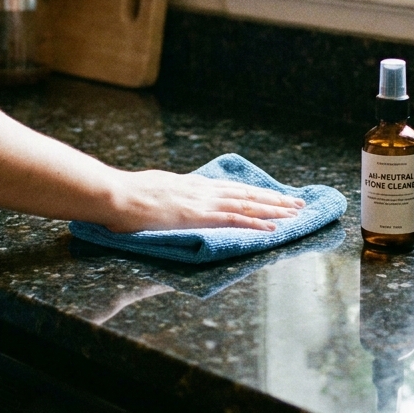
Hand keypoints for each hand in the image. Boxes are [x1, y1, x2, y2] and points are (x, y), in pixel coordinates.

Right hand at [103, 170, 304, 233]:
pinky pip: (233, 218)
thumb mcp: (154, 190)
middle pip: (245, 193)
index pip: (231, 188)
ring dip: (273, 209)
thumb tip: (173, 198)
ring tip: (294, 213)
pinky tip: (272, 228)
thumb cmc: (126, 197)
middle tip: (297, 202)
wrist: (115, 195)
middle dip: (273, 199)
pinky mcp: (198, 215)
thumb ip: (170, 195)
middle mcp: (202, 189)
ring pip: (246, 203)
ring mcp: (201, 201)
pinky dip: (255, 222)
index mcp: (192, 184)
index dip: (254, 193)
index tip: (273, 195)